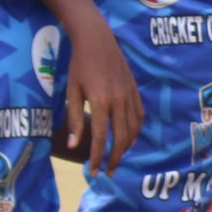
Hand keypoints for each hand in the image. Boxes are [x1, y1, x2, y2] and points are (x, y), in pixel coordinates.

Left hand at [60, 19, 142, 173]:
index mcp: (101, 102)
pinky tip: (129, 139)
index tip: (94, 171)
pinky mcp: (135, 91)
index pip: (101, 138)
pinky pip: (139, 117)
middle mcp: (119, 101)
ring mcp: (130, 96)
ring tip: (117, 158)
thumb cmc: (79, 65)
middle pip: (121, 138)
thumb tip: (74, 146)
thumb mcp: (72, 92)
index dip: (97, 157)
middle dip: (114, 158)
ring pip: (133, 130)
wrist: (97, 40)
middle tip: (107, 171)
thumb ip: (74, 119)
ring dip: (126, 148)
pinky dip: (136, 131)